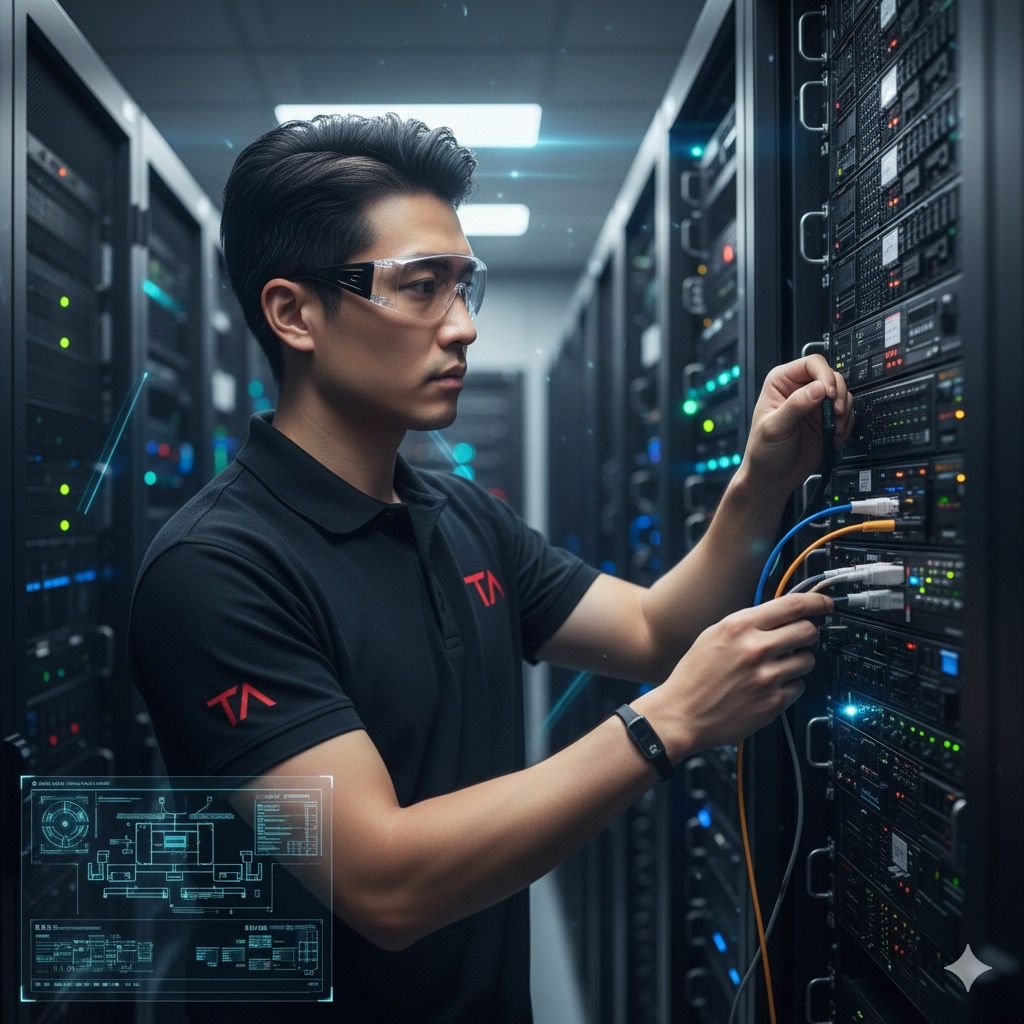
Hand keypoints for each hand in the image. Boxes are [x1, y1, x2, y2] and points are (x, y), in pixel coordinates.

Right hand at [637, 592, 832, 757]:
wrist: (681, 714)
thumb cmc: (694, 676)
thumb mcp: (713, 636)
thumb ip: (747, 624)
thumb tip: (780, 615)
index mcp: (739, 627)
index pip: (792, 605)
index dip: (816, 602)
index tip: (825, 603)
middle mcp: (755, 648)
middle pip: (808, 631)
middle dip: (807, 634)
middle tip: (798, 639)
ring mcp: (767, 676)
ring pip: (808, 660)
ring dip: (798, 662)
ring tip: (777, 667)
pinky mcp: (773, 702)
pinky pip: (799, 687)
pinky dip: (789, 686)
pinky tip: (768, 687)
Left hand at [739, 355, 853, 498]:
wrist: (772, 478)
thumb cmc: (763, 452)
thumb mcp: (775, 427)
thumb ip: (796, 406)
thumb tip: (818, 388)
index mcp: (781, 382)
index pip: (811, 364)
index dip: (825, 375)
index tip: (829, 394)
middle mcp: (800, 390)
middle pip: (832, 376)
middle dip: (839, 395)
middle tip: (837, 412)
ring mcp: (815, 405)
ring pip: (842, 394)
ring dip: (845, 411)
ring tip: (835, 428)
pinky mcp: (826, 420)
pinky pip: (847, 413)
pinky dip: (847, 424)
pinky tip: (835, 435)